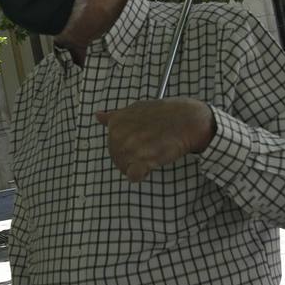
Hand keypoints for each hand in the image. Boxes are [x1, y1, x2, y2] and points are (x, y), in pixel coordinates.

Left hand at [96, 98, 215, 181]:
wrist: (187, 120)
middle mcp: (119, 135)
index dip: (127, 147)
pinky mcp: (142, 160)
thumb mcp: (136, 108)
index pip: (113, 145)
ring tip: (153, 153)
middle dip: (131, 158)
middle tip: (150, 148)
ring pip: (125, 168)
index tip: (141, 141)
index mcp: (115, 123)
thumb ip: (115, 116)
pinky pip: (133, 176)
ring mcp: (130, 148)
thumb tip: (98, 115)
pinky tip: (148, 167)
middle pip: (117, 159)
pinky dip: (139, 175)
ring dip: (138, 166)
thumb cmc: (164, 113)